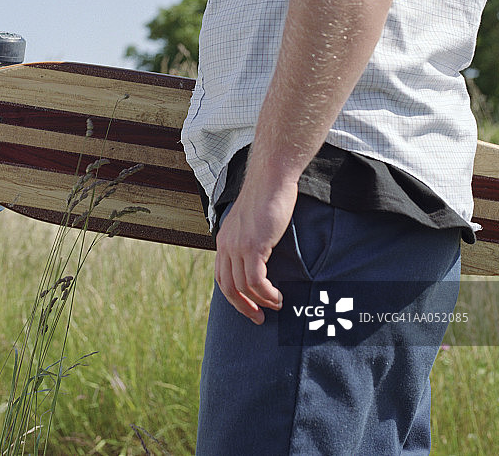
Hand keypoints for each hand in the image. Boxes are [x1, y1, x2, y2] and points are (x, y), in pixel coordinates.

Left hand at [214, 169, 297, 323]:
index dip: (233, 296)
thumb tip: (259, 259)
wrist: (271, 178)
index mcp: (224, 239)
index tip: (249, 307)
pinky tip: (278, 297)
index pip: (221, 276)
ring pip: (243, 286)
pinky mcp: (252, 245)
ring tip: (276, 305)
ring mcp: (238, 245)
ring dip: (260, 301)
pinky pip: (256, 280)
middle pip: (227, 286)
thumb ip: (250, 240)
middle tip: (258, 319)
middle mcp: (226, 244)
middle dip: (242, 306)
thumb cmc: (267, 198)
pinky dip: (267, 294)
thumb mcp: (252, 223)